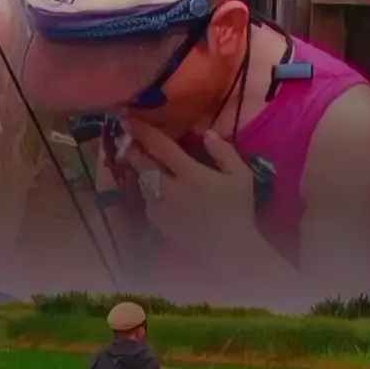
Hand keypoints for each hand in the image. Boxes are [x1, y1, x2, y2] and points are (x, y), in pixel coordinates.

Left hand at [123, 120, 257, 264]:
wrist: (230, 247)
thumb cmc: (238, 209)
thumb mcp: (241, 176)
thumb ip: (223, 151)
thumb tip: (206, 133)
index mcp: (190, 174)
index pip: (160, 148)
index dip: (143, 132)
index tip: (129, 121)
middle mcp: (170, 189)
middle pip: (143, 165)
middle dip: (133, 150)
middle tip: (128, 139)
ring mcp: (162, 208)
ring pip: (143, 184)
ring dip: (141, 172)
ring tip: (143, 165)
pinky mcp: (160, 223)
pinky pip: (148, 202)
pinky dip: (149, 192)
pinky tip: (156, 192)